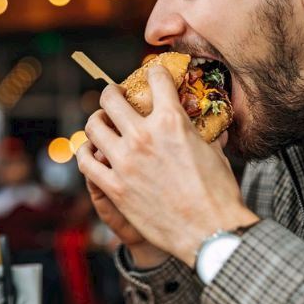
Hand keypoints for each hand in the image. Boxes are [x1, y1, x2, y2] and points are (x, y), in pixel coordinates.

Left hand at [77, 66, 257, 266]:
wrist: (210, 231)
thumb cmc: (218, 194)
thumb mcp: (214, 152)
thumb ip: (203, 132)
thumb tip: (210, 123)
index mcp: (171, 121)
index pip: (155, 79)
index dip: (153, 72)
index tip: (151, 74)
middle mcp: (143, 135)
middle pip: (111, 98)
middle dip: (112, 92)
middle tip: (114, 96)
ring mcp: (125, 161)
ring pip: (93, 126)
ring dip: (96, 121)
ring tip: (101, 123)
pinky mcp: (114, 186)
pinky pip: (85, 162)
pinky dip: (85, 154)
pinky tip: (91, 152)